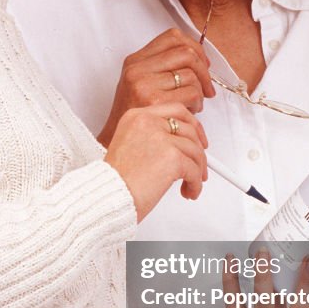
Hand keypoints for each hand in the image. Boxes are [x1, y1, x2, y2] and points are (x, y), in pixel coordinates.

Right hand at [97, 28, 214, 147]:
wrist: (119, 143)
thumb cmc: (134, 116)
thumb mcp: (140, 84)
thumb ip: (163, 68)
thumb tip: (200, 59)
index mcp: (135, 61)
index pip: (173, 37)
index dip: (195, 46)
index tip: (203, 62)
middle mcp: (138, 69)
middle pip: (186, 53)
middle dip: (204, 70)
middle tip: (207, 87)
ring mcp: (144, 84)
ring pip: (191, 75)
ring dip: (200, 91)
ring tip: (194, 104)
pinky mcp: (154, 102)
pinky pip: (191, 93)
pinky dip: (197, 103)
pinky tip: (190, 112)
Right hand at [104, 103, 207, 221]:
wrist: (108, 197)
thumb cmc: (115, 180)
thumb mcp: (130, 146)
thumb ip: (153, 137)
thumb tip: (182, 143)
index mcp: (136, 116)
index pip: (175, 110)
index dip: (192, 124)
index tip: (198, 138)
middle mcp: (148, 122)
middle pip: (189, 129)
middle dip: (199, 150)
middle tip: (200, 164)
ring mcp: (161, 138)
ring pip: (195, 150)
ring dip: (197, 170)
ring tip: (191, 183)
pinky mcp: (172, 157)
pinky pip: (194, 169)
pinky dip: (195, 183)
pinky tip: (189, 190)